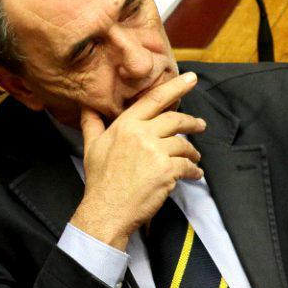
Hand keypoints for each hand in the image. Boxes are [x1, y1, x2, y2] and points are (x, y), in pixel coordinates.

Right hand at [69, 72, 207, 249]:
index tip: (190, 78)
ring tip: (194, 157)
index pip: (153, 99)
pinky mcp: (167, 171)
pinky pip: (187, 166)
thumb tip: (87, 107)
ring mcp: (155, 152)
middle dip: (191, 122)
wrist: (106, 210)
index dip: (175, 86)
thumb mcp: (91, 147)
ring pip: (184, 144)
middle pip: (175, 119)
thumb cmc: (99, 180)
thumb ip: (92, 124)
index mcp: (125, 125)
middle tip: (200, 124)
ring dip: (192, 151)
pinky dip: (193, 170)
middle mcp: (142, 134)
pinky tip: (194, 174)